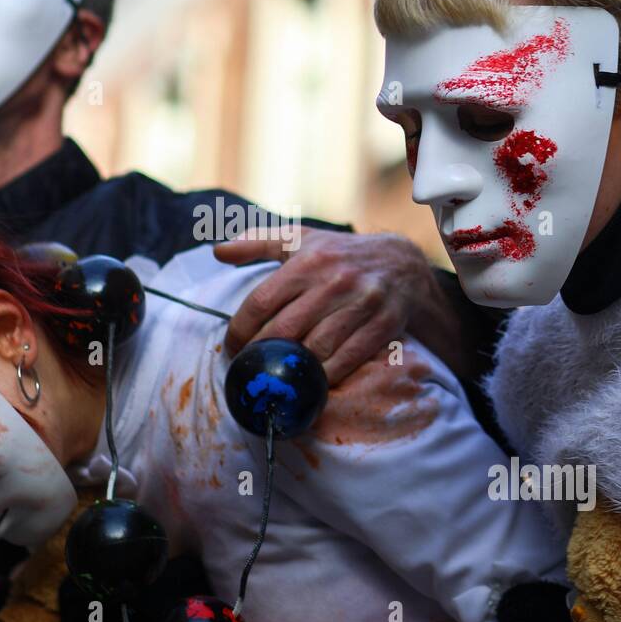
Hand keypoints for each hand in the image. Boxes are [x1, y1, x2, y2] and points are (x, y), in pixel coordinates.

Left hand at [213, 227, 433, 384]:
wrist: (402, 264)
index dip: (240, 329)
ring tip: (276, 377)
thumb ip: (257, 243)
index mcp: (308, 260)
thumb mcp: (301, 239)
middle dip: (261, 354)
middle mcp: (334, 281)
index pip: (262, 301)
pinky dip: (324, 376)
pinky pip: (346, 360)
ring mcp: (360, 304)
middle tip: (249, 367)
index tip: (232, 346)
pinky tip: (310, 382)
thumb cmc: (340, 254)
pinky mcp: (382, 325)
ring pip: (315, 348)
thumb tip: (218, 251)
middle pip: (285, 329)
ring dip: (292, 368)